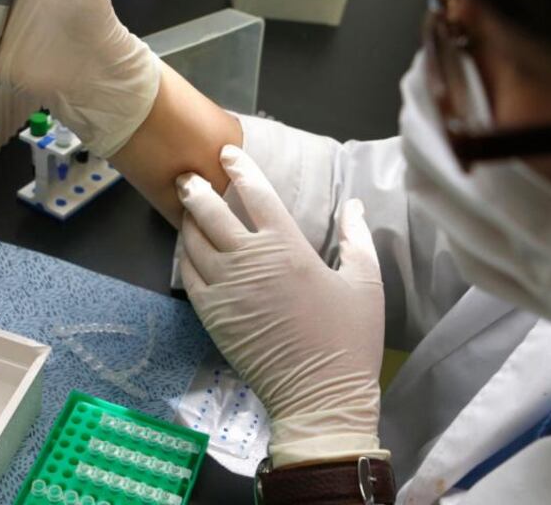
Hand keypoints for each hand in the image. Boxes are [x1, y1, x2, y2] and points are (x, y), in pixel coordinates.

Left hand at [178, 145, 387, 467]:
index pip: (255, 194)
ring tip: (186, 209)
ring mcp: (225, 289)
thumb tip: (354, 206)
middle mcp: (249, 262)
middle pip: (210, 213)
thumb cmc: (349, 338)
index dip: (239, 168)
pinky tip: (187, 249)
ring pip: (193, 242)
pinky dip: (184, 256)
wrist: (319, 396)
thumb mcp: (365, 283)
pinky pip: (188, 276)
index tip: (227, 153)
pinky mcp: (212, 316)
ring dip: (187, 220)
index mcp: (287, 248)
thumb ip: (357, 238)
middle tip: (188, 177)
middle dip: (196, 189)